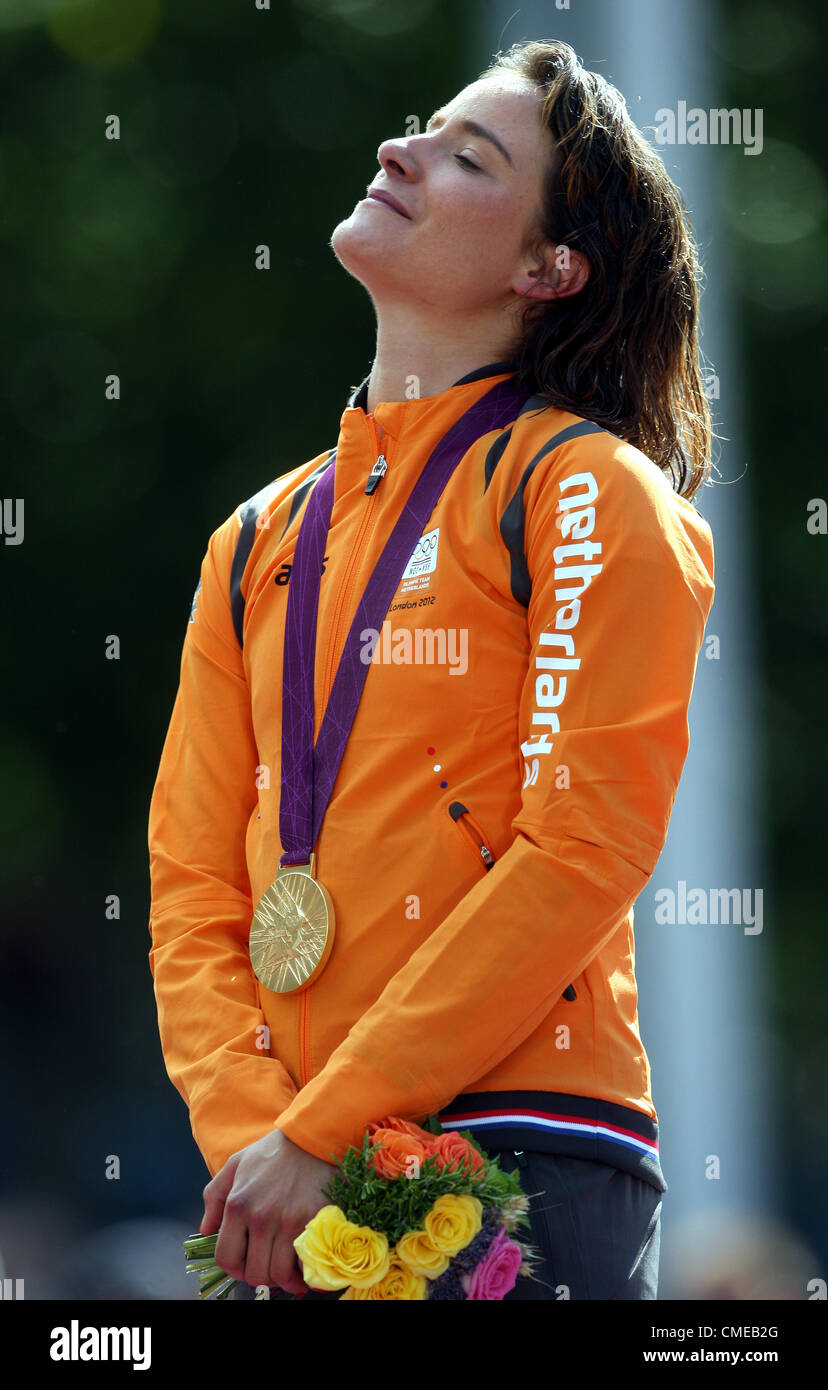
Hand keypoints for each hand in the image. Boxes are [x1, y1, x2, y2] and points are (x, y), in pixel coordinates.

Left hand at [201, 1128, 339, 1294]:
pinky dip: (302, 1272)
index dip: (233, 1268)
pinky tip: (302, 1266)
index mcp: (238, 1205)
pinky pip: (305, 1265)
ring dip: (281, 1278)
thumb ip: (214, 1197)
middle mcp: (261, 1218)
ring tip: (285, 1269)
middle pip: (254, 1273)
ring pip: (279, 1274)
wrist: (313, 1137)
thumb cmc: (273, 1151)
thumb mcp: (235, 1164)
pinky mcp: (314, 1223)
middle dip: (258, 1275)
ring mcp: (288, 1223)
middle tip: (266, 1265)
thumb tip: (206, 1230)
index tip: (243, 1264)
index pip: (226, 1258)